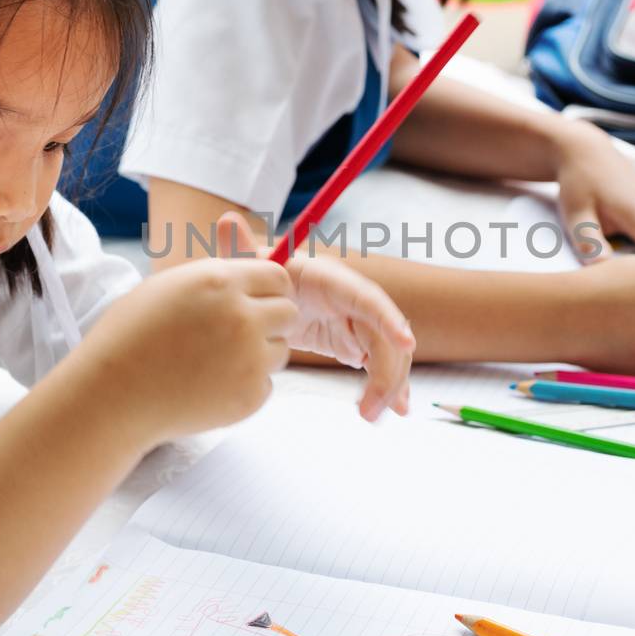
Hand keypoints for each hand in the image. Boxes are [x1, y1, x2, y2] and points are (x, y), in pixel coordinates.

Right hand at [80, 246, 297, 439]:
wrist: (112, 395)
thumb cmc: (129, 337)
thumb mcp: (168, 287)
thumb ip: (215, 276)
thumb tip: (247, 269)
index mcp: (219, 280)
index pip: (278, 274)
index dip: (269, 289)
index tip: (257, 301)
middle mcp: (241, 315)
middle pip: (289, 311)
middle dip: (271, 321)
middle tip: (240, 335)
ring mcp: (249, 357)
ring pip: (280, 349)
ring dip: (259, 355)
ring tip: (216, 362)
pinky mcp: (250, 394)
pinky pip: (267, 384)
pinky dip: (246, 387)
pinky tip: (210, 387)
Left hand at [216, 213, 415, 421]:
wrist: (266, 297)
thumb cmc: (261, 278)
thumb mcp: (250, 269)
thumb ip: (241, 249)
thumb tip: (228, 219)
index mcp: (331, 278)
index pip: (366, 297)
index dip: (388, 318)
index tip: (406, 343)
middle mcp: (352, 298)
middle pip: (384, 332)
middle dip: (387, 370)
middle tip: (371, 408)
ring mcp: (358, 321)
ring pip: (387, 353)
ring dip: (388, 384)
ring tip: (371, 415)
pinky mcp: (356, 343)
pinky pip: (379, 365)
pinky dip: (387, 386)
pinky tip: (393, 409)